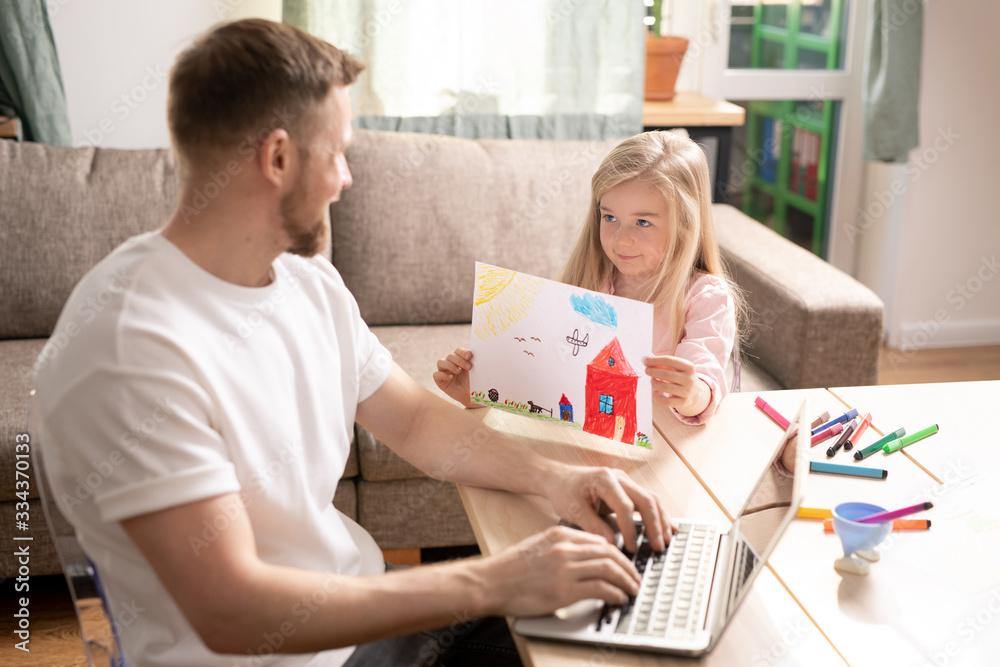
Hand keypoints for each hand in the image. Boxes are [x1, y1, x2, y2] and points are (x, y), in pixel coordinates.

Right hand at [433, 347, 475, 407]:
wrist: (470, 396)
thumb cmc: (472, 382)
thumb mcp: (474, 372)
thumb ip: (473, 362)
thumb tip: (473, 354)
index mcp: (459, 359)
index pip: (458, 351)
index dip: (462, 352)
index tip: (469, 356)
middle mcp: (450, 363)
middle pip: (450, 356)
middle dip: (459, 360)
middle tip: (469, 367)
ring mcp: (443, 371)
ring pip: (440, 362)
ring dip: (450, 365)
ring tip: (458, 371)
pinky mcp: (439, 381)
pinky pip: (436, 374)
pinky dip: (443, 375)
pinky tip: (450, 377)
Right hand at [473, 526, 640, 617]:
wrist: (489, 583)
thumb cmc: (510, 569)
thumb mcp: (538, 546)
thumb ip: (562, 549)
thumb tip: (586, 560)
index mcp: (560, 534)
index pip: (600, 540)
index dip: (618, 553)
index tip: (624, 563)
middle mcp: (565, 548)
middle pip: (610, 553)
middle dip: (628, 567)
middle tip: (635, 578)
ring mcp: (566, 568)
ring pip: (610, 569)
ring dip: (627, 581)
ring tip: (632, 590)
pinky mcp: (565, 590)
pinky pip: (601, 589)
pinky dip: (616, 594)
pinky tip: (619, 598)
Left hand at [542, 466, 672, 553]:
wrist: (560, 478)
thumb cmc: (564, 492)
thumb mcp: (573, 510)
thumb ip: (593, 527)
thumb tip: (612, 545)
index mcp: (604, 479)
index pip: (625, 505)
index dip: (630, 528)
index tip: (632, 547)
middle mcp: (619, 477)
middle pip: (645, 499)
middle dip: (654, 524)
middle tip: (658, 547)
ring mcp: (626, 482)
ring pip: (652, 499)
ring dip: (661, 520)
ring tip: (667, 541)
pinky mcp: (629, 490)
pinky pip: (649, 501)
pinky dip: (659, 515)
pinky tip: (669, 529)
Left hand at [644, 355, 709, 416]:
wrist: (695, 393)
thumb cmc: (680, 377)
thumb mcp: (677, 368)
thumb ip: (662, 363)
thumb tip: (646, 359)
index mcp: (689, 367)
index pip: (669, 360)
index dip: (655, 360)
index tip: (646, 361)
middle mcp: (689, 379)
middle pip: (666, 374)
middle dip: (653, 371)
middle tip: (647, 370)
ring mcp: (686, 392)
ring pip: (665, 387)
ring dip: (654, 383)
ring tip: (652, 380)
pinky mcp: (682, 402)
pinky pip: (666, 401)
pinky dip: (657, 396)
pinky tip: (655, 391)